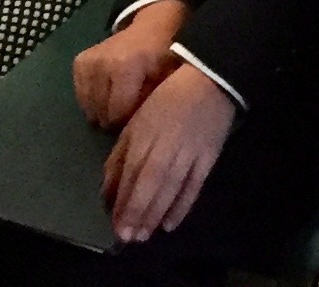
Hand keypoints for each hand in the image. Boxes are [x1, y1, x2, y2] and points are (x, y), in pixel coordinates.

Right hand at [72, 2, 184, 129]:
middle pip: (101, 111)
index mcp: (126, 66)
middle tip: (124, 114)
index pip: (117, 111)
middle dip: (112, 119)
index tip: (133, 120)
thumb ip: (149, 102)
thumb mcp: (165, 79)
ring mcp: (89, 61)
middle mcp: (103, 63)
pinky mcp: (80, 61)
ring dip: (100, 111)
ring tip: (114, 106)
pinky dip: (90, 100)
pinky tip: (104, 96)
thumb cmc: (160, 55)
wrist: (149, 28)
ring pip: (88, 105)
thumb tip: (134, 126)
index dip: (125, 122)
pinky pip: (80, 94)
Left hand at [101, 59, 238, 244]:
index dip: (124, 202)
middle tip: (129, 238)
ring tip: (145, 235)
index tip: (116, 226)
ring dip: (156, 214)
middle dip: (138, 213)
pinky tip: (171, 223)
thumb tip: (108, 188)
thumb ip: (121, 155)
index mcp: (145, 136)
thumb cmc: (166, 100)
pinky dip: (182, 206)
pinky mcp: (208, 158)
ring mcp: (189, 154)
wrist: (210, 80)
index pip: (132, 174)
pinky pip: (194, 186)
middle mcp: (166, 147)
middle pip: (151, 185)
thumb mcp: (136, 122)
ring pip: (171, 189)